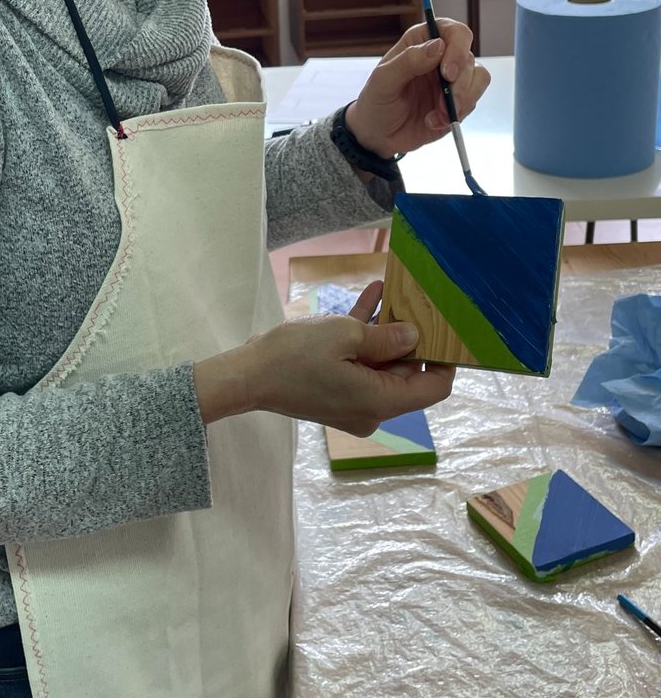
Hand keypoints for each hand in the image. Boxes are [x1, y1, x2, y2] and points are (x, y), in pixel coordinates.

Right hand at [193, 282, 453, 433]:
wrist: (247, 376)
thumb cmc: (294, 357)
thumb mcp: (345, 336)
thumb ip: (385, 337)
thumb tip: (414, 337)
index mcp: (380, 401)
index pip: (434, 389)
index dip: (446, 361)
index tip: (448, 329)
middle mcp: (373, 407)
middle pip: (408, 374)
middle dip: (415, 337)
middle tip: (424, 300)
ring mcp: (353, 400)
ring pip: (383, 363)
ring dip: (388, 329)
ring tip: (399, 290)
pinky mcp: (336, 388)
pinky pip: (360, 361)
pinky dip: (366, 333)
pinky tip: (374, 293)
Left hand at [344, 19, 489, 158]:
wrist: (379, 135)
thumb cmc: (376, 101)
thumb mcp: (383, 81)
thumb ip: (408, 61)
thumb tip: (438, 46)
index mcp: (422, 41)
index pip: (454, 32)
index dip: (457, 49)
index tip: (447, 74)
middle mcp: (441, 56)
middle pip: (469, 57)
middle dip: (459, 85)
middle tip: (442, 105)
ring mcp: (452, 78)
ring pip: (478, 78)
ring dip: (462, 100)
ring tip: (437, 116)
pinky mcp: (458, 100)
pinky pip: (472, 101)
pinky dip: (456, 114)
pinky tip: (434, 122)